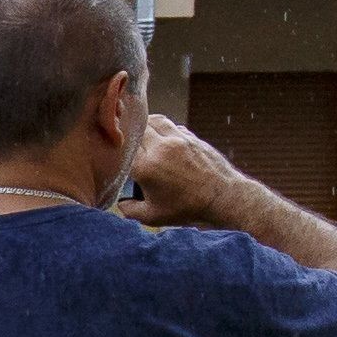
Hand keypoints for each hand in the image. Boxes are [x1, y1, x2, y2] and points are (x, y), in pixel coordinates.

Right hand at [118, 113, 249, 229]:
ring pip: (155, 120)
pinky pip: (173, 126)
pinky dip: (165, 130)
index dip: (115, 150)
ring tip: (143, 134)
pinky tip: (165, 141)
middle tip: (126, 141)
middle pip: (136, 128)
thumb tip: (121, 203)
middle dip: (129, 134)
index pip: (121, 148)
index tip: (112, 155)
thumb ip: (130, 210)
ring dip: (147, 125)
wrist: (223, 198)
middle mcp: (160, 148)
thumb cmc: (188, 208)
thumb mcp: (153, 216)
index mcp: (146, 166)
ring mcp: (178, 139)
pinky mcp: (192, 138)